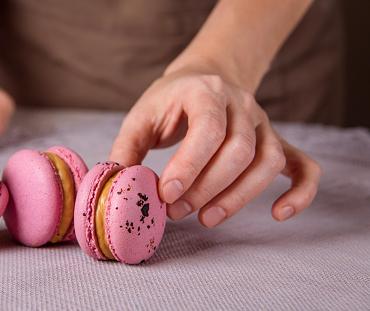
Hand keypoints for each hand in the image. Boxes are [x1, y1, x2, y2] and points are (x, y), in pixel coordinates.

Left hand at [109, 68, 320, 226]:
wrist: (205, 78)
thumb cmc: (170, 100)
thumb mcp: (142, 115)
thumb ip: (126, 149)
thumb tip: (117, 186)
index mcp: (206, 91)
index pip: (209, 129)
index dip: (190, 166)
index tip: (166, 194)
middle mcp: (241, 105)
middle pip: (239, 151)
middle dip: (207, 188)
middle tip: (176, 211)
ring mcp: (263, 123)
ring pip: (267, 162)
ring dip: (239, 197)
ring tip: (207, 219)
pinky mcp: (276, 141)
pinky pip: (303, 166)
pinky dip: (300, 192)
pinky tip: (279, 214)